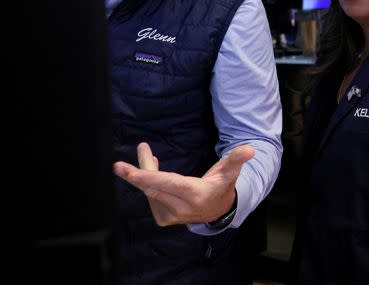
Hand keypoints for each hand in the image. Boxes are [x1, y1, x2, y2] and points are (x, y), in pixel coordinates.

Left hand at [113, 142, 254, 225]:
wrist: (218, 211)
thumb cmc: (222, 185)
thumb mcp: (230, 171)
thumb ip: (237, 159)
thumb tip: (250, 149)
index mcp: (196, 194)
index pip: (167, 184)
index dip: (147, 176)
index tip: (127, 171)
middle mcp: (181, 208)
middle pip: (153, 187)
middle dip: (136, 174)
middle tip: (118, 166)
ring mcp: (171, 215)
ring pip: (149, 191)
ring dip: (144, 172)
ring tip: (146, 153)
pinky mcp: (163, 219)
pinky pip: (150, 196)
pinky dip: (148, 182)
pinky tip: (153, 170)